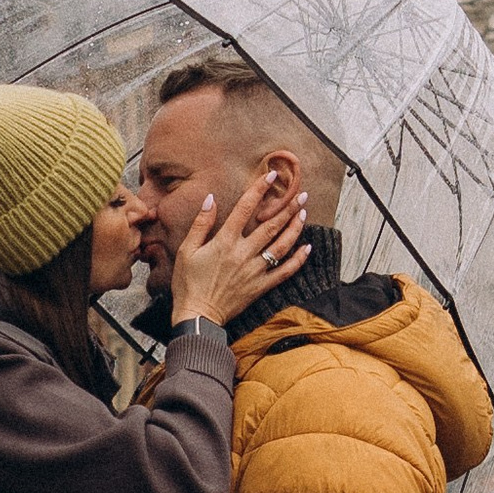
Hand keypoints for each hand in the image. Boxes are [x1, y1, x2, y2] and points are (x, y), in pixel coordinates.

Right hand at [168, 166, 309, 328]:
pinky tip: (306, 248)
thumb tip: (211, 200)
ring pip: (281, 246)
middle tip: (301, 194)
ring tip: (303, 213)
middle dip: (287, 207)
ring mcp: (254, 271)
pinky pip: (284, 272)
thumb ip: (200, 224)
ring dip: (294, 228)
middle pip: (270, 225)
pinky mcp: (260, 286)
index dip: (258, 190)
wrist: (198, 316)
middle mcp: (243, 254)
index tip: (270, 176)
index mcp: (224, 242)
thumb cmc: (188, 283)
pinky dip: (297, 260)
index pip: (245, 209)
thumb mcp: (187, 250)